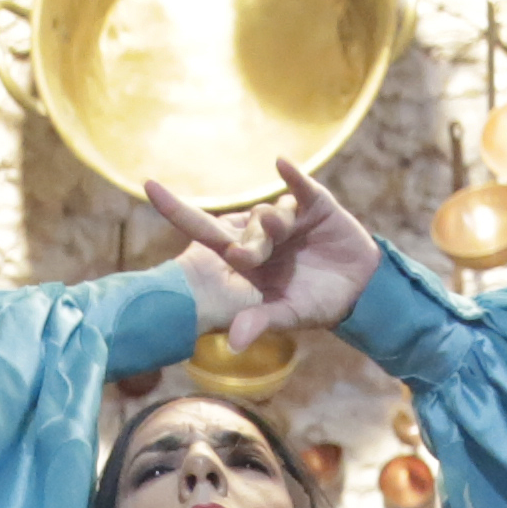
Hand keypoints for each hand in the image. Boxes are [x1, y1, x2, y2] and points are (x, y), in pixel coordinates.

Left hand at [145, 161, 380, 348]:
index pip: (205, 230)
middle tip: (248, 259)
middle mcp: (263, 234)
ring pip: (269, 213)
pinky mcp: (316, 205)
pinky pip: (300, 188)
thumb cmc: (317, 303)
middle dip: (248, 244)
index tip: (147, 186)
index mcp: (248, 258)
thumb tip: (233, 342)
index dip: (176, 209)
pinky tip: (281, 164)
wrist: (359, 290)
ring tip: (284, 232)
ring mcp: (288, 217)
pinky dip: (292, 178)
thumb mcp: (289, 315)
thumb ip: (261, 322)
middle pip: (242, 228)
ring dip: (273, 224)